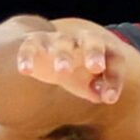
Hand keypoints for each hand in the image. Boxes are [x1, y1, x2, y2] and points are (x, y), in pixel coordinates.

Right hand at [13, 21, 131, 106]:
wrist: (42, 50)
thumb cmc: (75, 71)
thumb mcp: (89, 83)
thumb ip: (100, 91)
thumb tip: (105, 97)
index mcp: (100, 48)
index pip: (114, 58)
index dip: (114, 77)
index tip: (110, 98)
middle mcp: (79, 41)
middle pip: (92, 41)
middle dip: (94, 53)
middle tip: (96, 67)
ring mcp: (56, 41)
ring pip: (61, 44)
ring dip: (63, 56)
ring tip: (63, 71)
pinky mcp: (33, 43)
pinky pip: (30, 48)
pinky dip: (27, 57)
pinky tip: (25, 70)